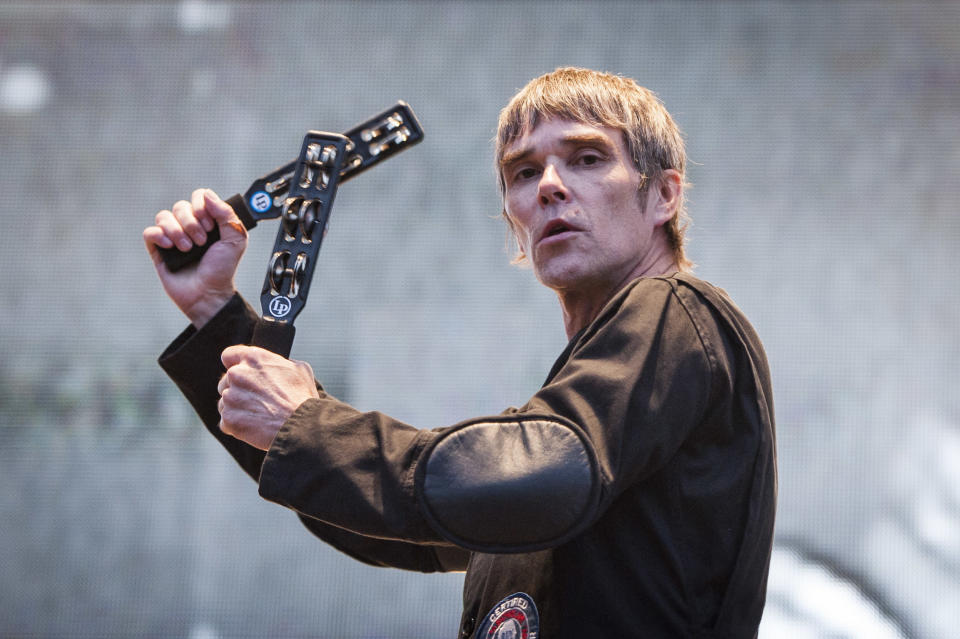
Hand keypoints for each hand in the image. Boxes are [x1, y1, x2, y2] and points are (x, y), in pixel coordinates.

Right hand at [143, 188, 247, 327]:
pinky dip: (159, 236)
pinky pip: (150, 232)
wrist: (208, 294)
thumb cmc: (223, 269)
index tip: (211, 225)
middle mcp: (189, 226)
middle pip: (181, 206)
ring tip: (188, 249)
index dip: (201, 206)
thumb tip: (206, 194)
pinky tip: (170, 247)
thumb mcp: (236, 239)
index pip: (199, 197)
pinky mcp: (158, 250)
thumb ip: (226, 213)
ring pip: (164, 216)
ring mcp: (173, 237)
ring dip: (176, 231)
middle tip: (201, 242)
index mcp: (208, 221)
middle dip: (191, 223)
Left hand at [217, 345, 320, 450]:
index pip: (228, 356)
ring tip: (259, 416)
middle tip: (257, 401)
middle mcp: (238, 374)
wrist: (301, 427)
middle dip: (238, 390)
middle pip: (225, 381)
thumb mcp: (299, 370)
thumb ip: (280, 363)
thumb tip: (276, 366)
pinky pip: (226, 422)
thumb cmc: (302, 399)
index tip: (241, 374)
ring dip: (236, 409)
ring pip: (225, 402)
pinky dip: (237, 426)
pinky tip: (255, 427)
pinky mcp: (229, 419)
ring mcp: (231, 397)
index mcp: (254, 359)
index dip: (235, 365)